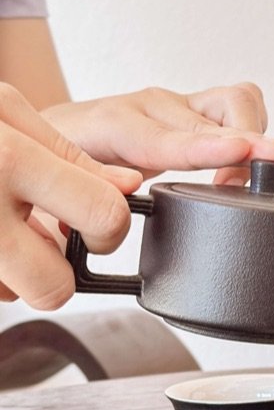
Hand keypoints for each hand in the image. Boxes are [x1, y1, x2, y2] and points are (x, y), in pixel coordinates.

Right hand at [0, 83, 141, 308]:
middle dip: (60, 270)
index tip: (102, 220)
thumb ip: (67, 152)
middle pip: (55, 288)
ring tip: (2, 229)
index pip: (102, 216)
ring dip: (16, 275)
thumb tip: (126, 187)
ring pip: (14, 298)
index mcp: (7, 161)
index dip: (111, 225)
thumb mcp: (2, 111)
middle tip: (48, 238)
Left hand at [42, 83, 273, 182]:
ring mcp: (177, 105)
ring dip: (255, 136)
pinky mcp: (196, 111)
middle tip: (252, 185)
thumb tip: (97, 225)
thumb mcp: (51, 183)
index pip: (165, 137)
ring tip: (242, 183)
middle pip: (217, 113)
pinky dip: (255, 134)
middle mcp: (151, 106)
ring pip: (238, 100)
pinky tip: (243, 168)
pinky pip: (243, 107)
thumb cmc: (53, 161)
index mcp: (111, 125)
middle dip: (250, 143)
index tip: (240, 152)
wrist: (50, 130)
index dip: (205, 147)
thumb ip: (74, 203)